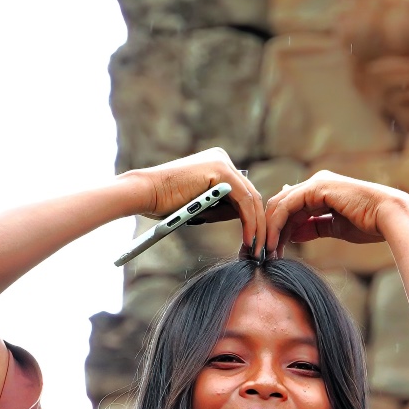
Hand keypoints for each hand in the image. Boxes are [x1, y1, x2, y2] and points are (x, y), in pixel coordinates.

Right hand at [125, 148, 265, 246]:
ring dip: (257, 227)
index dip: (253, 220)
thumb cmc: (167, 203)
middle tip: (263, 249)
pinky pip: (244, 200)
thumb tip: (246, 220)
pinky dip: (249, 222)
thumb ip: (224, 208)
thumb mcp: (203, 206)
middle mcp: (222, 159)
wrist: (145, 193)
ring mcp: (223, 163)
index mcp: (217, 165)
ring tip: (257, 249)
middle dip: (260, 225)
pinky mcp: (221, 171)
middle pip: (251, 196)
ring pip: (251, 199)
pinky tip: (250, 239)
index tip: (256, 243)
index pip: (244, 195)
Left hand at [255, 170, 408, 255]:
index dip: (279, 229)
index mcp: (322, 191)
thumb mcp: (335, 228)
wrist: (389, 217)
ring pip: (280, 205)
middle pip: (282, 205)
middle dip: (269, 229)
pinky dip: (276, 224)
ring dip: (270, 229)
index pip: (291, 208)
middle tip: (261, 252)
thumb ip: (314, 227)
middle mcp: (316, 184)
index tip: (272, 250)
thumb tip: (293, 234)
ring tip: (265, 251)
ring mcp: (315, 183)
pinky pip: (287, 206)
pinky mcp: (315, 188)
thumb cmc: (371, 224)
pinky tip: (272, 242)